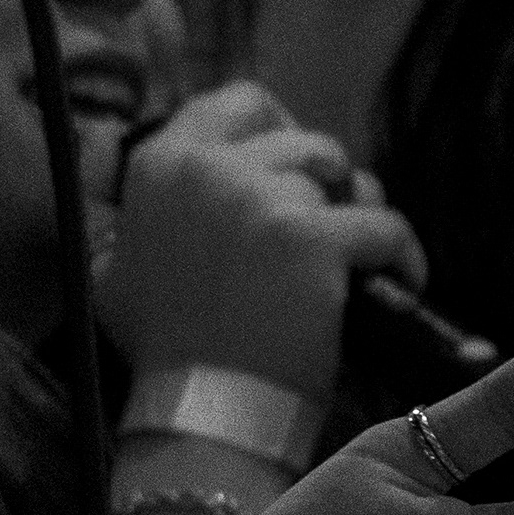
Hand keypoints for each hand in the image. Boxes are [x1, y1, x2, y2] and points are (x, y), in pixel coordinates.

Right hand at [98, 84, 427, 400]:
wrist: (203, 411)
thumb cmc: (160, 351)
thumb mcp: (109, 274)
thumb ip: (126, 220)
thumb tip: (122, 189)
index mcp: (160, 164)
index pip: (238, 103)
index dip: (276, 128)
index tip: (293, 168)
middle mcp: (208, 167)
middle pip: (302, 140)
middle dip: (325, 177)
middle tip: (329, 221)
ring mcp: (263, 199)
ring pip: (347, 179)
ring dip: (360, 212)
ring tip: (362, 258)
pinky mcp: (316, 239)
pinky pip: (387, 227)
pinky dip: (403, 256)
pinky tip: (403, 280)